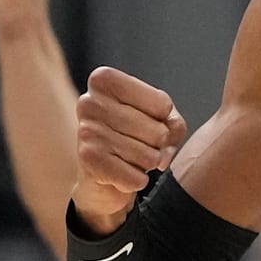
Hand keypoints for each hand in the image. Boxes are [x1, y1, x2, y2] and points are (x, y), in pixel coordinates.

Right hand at [73, 66, 188, 234]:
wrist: (100, 170)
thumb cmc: (133, 134)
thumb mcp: (161, 117)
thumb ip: (174, 126)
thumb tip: (161, 158)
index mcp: (105, 79)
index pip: (163, 105)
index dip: (164, 119)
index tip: (145, 120)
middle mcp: (90, 101)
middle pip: (158, 131)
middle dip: (157, 145)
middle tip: (137, 144)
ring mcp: (86, 130)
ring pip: (149, 156)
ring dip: (147, 163)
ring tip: (129, 157)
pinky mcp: (87, 159)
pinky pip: (136, 177)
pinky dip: (137, 180)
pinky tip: (122, 173)